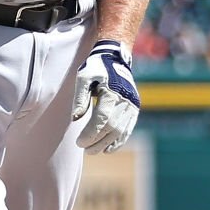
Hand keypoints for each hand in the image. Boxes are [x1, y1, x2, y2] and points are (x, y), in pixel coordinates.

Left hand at [71, 39, 139, 153]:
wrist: (115, 58)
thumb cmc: (96, 68)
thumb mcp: (83, 77)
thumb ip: (80, 98)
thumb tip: (75, 119)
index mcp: (111, 92)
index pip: (101, 119)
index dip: (90, 133)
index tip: (79, 142)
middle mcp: (124, 101)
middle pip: (111, 128)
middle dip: (97, 141)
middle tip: (83, 148)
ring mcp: (131, 106)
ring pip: (120, 131)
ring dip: (106, 144)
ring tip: (92, 150)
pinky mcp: (134, 109)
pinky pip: (128, 129)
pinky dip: (118, 141)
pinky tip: (108, 148)